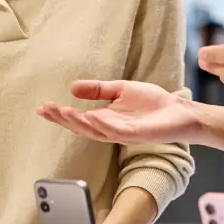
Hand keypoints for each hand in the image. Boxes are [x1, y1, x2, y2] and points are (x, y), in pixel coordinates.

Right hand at [37, 81, 200, 144]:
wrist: (180, 111)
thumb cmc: (153, 103)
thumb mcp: (120, 89)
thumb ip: (98, 90)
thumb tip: (72, 88)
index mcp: (106, 118)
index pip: (78, 119)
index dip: (60, 115)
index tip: (42, 108)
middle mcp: (111, 128)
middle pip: (81, 127)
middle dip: (63, 119)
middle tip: (46, 110)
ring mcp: (123, 133)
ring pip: (95, 131)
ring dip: (78, 122)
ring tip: (63, 112)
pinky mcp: (137, 134)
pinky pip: (116, 132)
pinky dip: (103, 125)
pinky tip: (91, 117)